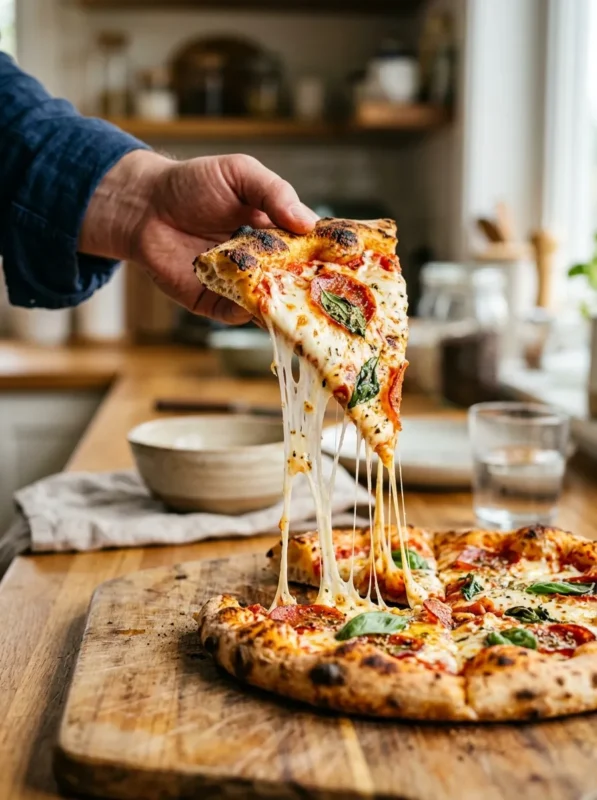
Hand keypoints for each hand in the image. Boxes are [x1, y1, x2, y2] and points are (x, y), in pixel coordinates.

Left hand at [79, 150, 317, 323]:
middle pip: (296, 282)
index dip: (330, 255)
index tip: (352, 259)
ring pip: (271, 303)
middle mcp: (263, 264)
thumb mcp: (240, 174)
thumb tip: (309, 223)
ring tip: (304, 304)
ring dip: (286, 305)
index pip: (310, 248)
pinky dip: (249, 312)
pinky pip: (237, 314)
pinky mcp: (214, 303)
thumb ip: (275, 192)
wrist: (143, 205)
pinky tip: (258, 304)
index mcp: (276, 233)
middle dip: (315, 288)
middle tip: (337, 291)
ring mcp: (240, 286)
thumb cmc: (193, 184)